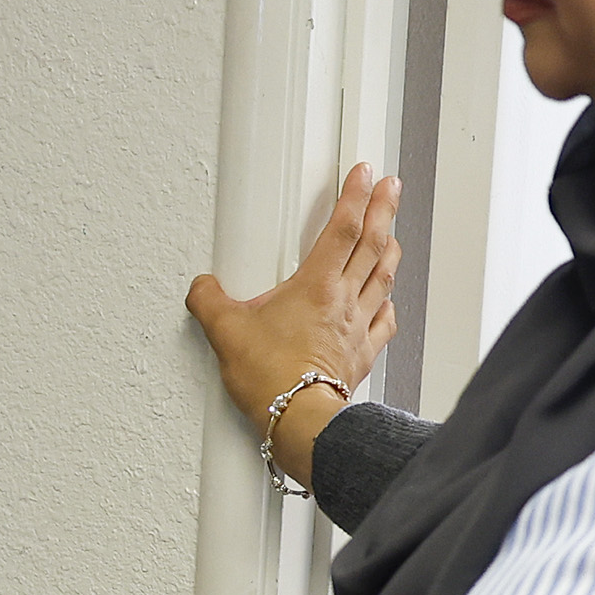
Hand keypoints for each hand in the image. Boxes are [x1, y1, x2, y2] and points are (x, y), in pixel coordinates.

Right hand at [189, 164, 405, 485]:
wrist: (299, 421)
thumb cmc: (271, 379)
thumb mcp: (225, 332)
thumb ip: (209, 302)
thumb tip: (202, 289)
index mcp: (315, 286)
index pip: (342, 227)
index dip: (356, 195)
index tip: (364, 173)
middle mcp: (343, 302)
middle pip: (372, 244)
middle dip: (383, 209)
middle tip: (391, 187)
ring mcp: (356, 329)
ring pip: (382, 278)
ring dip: (391, 250)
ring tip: (393, 233)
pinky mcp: (359, 357)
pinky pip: (383, 324)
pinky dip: (387, 306)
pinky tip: (386, 303)